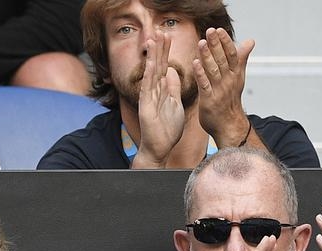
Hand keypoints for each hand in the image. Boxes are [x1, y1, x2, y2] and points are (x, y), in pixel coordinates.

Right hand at [133, 31, 183, 167]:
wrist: (160, 148)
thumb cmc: (167, 130)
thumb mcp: (176, 104)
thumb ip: (173, 89)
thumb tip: (173, 73)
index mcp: (162, 92)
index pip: (164, 67)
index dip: (166, 52)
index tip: (168, 37)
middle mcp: (153, 93)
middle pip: (157, 66)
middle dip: (159, 49)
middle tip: (160, 32)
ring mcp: (148, 99)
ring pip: (152, 74)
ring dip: (154, 57)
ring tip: (155, 40)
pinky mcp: (146, 107)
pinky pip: (148, 88)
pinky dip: (150, 75)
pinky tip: (153, 63)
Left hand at [194, 27, 254, 146]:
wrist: (228, 125)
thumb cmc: (230, 100)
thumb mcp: (238, 78)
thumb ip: (241, 59)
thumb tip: (250, 41)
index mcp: (235, 75)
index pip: (232, 55)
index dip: (226, 42)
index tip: (219, 30)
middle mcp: (228, 81)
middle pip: (222, 60)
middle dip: (216, 45)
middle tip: (210, 31)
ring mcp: (219, 91)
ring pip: (213, 70)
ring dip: (207, 56)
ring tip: (201, 43)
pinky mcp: (209, 101)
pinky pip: (205, 85)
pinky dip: (200, 74)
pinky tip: (195, 63)